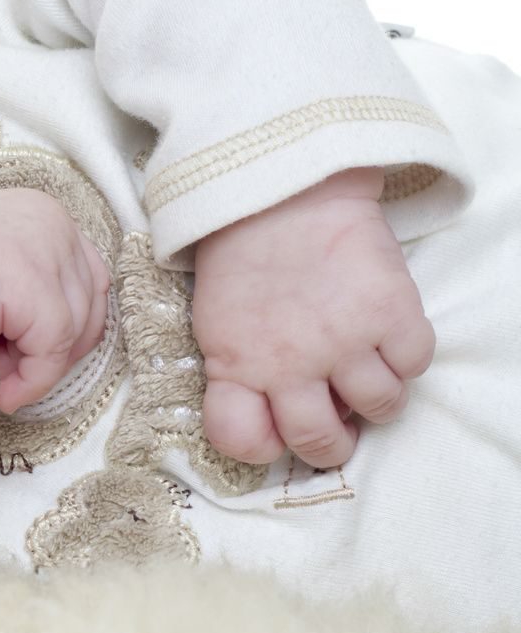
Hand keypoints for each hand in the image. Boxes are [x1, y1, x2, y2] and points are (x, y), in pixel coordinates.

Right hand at [0, 191, 110, 412]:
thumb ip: (30, 296)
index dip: (64, 331)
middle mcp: (43, 215)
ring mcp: (35, 239)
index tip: (22, 358)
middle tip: (7, 371)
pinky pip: (55, 343)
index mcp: (34, 211)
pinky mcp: (23, 273)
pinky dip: (32, 377)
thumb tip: (64, 345)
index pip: (88, 278)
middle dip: (55, 348)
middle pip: (93, 301)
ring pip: (77, 325)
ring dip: (38, 363)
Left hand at [191, 167, 433, 467]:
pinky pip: (415, 365)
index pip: (240, 439)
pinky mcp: (390, 312)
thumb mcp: (216, 318)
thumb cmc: (242, 255)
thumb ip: (239, 369)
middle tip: (336, 420)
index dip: (262, 445)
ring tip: (362, 363)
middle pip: (319, 443)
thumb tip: (283, 412)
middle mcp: (289, 363)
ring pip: (382, 408)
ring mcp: (344, 340)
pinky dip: (406, 354)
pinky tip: (384, 329)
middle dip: (330, 442)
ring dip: (376, 394)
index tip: (276, 431)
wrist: (281, 188)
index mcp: (234, 363)